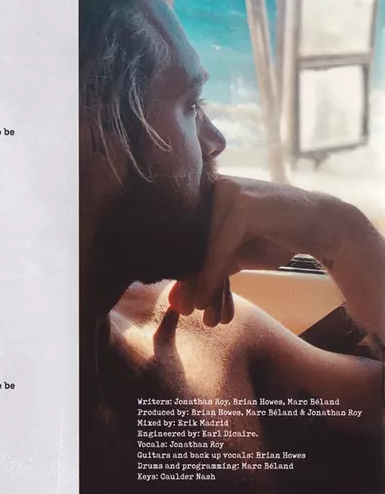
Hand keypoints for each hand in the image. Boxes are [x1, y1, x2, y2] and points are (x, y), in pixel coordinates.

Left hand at [170, 176, 344, 326]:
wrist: (324, 226)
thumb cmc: (275, 237)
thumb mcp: (234, 254)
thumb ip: (208, 268)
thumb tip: (175, 299)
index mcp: (205, 193)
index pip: (188, 237)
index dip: (184, 271)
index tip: (178, 303)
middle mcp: (212, 187)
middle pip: (193, 242)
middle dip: (189, 280)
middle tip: (183, 310)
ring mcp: (227, 192)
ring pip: (204, 247)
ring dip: (200, 284)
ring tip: (197, 311)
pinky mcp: (243, 204)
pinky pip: (220, 247)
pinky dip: (212, 276)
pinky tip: (205, 302)